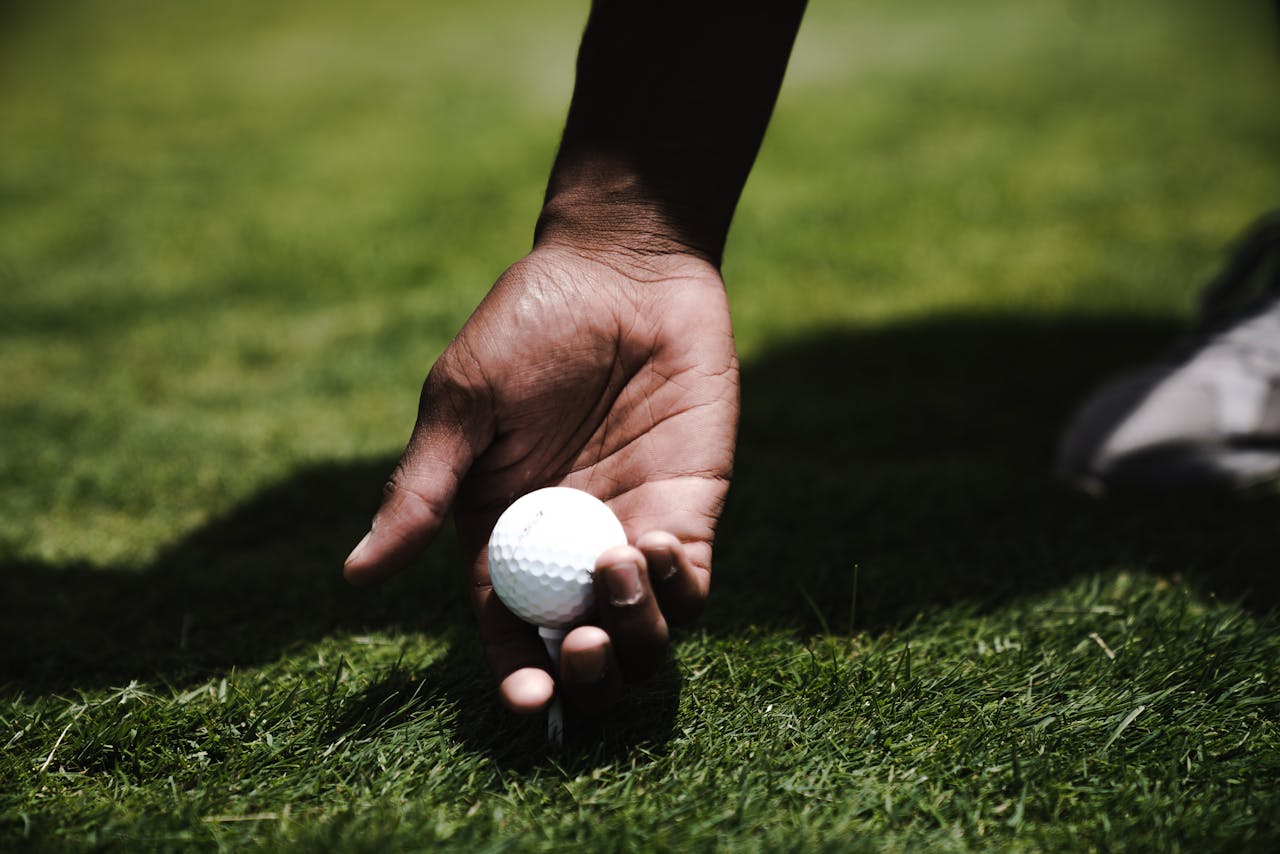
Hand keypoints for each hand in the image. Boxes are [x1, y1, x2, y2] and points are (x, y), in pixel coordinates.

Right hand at [343, 243, 737, 713]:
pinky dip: (677, 589)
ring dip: (634, 632)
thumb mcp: (464, 403)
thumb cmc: (529, 325)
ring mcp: (630, 532)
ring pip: (643, 631)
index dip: (518, 674)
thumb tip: (357, 575)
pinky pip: (689, 582)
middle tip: (581, 648)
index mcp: (503, 534)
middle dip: (584, 673)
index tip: (529, 700)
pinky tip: (655, 547)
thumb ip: (423, 490)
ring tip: (616, 570)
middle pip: (580, 648)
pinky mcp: (688, 509)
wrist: (623, 270)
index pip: (508, 629)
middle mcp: (568, 549)